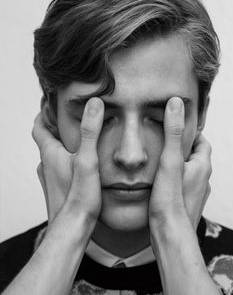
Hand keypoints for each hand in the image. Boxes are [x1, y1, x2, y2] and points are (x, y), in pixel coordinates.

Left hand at [32, 97, 103, 224]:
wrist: (72, 227)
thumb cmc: (79, 196)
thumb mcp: (88, 159)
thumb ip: (91, 131)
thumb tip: (94, 104)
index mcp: (50, 153)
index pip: (39, 126)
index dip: (43, 113)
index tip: (49, 103)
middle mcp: (46, 164)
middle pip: (45, 140)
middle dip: (55, 127)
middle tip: (70, 118)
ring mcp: (49, 178)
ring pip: (52, 155)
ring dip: (61, 145)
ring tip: (77, 140)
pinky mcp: (56, 188)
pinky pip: (57, 168)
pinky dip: (65, 160)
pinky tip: (79, 165)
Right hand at [149, 97, 210, 229]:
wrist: (170, 234)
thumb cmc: (170, 199)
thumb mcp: (169, 160)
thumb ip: (172, 132)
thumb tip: (175, 104)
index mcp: (201, 165)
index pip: (202, 141)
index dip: (191, 133)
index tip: (176, 129)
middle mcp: (203, 178)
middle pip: (195, 156)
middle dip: (183, 148)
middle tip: (165, 143)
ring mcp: (197, 192)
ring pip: (189, 171)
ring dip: (178, 164)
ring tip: (160, 161)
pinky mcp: (188, 203)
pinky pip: (183, 185)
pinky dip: (175, 179)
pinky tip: (160, 182)